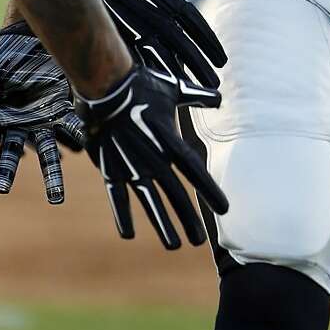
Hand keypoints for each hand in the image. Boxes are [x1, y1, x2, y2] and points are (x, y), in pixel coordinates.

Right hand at [0, 22, 84, 202]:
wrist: (34, 32)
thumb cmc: (6, 53)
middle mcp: (16, 122)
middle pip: (11, 153)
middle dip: (6, 171)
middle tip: (2, 188)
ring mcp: (39, 117)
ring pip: (44, 150)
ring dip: (50, 173)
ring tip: (56, 198)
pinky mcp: (60, 108)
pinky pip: (68, 127)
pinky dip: (74, 135)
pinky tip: (80, 145)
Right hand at [76, 65, 228, 249]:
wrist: (104, 84)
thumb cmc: (141, 83)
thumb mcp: (173, 88)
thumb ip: (197, 96)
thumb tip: (218, 98)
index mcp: (170, 140)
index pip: (195, 172)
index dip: (210, 191)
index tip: (225, 210)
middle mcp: (152, 158)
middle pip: (175, 194)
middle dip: (188, 219)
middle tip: (199, 241)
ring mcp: (130, 164)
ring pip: (149, 201)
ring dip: (161, 224)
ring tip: (173, 246)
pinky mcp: (109, 166)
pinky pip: (117, 196)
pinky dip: (122, 215)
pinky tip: (129, 234)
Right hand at [89, 0, 226, 89]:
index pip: (196, 24)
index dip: (210, 42)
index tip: (222, 60)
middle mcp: (155, 13)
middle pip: (183, 46)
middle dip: (200, 65)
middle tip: (215, 83)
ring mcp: (136, 24)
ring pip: (163, 55)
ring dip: (179, 72)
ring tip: (193, 89)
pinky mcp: (119, 30)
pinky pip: (138, 55)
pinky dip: (151, 69)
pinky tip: (160, 83)